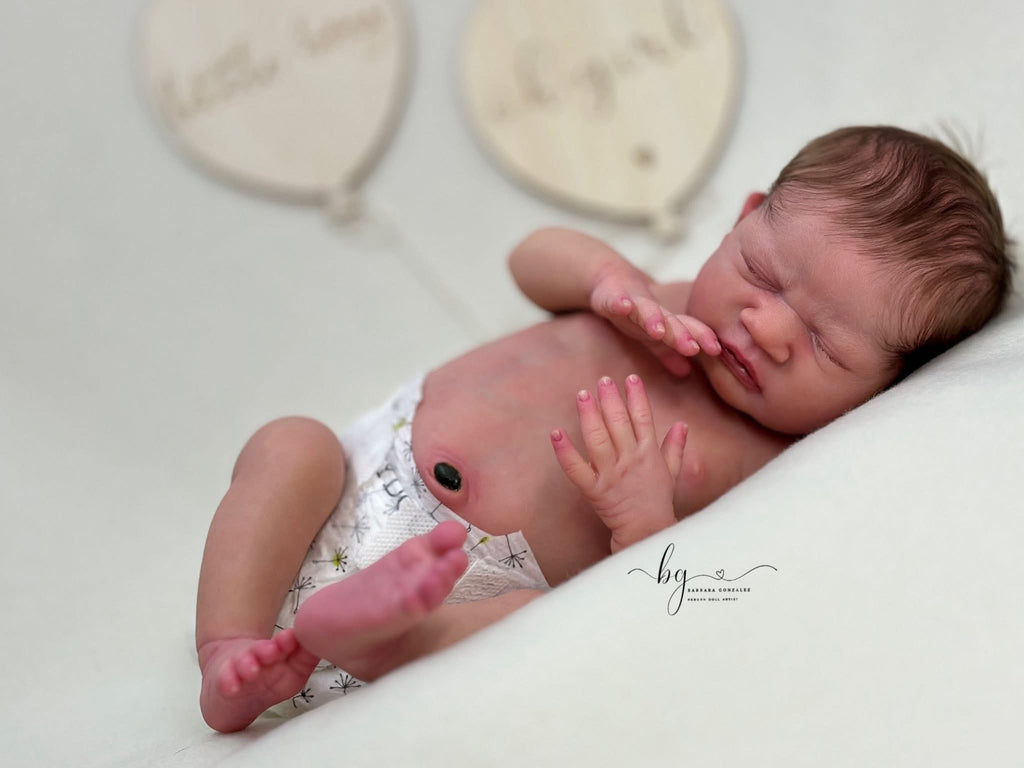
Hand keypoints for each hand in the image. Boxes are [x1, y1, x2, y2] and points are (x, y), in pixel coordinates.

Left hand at [551, 375, 687, 552]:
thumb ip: (675, 447)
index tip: (630, 378)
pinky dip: (565, 451)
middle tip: (602, 380)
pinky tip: (556, 433)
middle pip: (619, 423)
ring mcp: (611, 474)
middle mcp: (630, 460)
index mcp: (648, 453)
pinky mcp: (594, 490)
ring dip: (589, 416)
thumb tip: (682, 424)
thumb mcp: (672, 472)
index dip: (636, 397)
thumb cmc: (658, 502)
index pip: (643, 418)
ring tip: (582, 395)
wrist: (648, 532)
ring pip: (598, 439)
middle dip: (610, 399)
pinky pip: (576, 468)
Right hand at [590, 267, 719, 376]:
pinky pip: (615, 301)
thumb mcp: (650, 337)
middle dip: (681, 334)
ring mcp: (632, 303)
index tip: (716, 350)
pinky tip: (624, 306)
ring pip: (645, 311)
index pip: (687, 330)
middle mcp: (652, 312)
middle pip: (670, 321)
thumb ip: (667, 353)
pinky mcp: (611, 297)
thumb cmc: (634, 313)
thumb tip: (687, 373)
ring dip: (653, 319)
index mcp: (665, 323)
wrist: (610, 281)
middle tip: (693, 347)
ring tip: (659, 331)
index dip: (701, 337)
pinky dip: (619, 303)